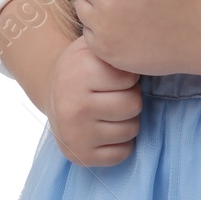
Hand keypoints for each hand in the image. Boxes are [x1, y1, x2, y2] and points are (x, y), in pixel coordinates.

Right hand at [46, 34, 141, 167]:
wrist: (52, 91)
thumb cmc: (83, 65)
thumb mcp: (93, 46)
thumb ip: (116, 43)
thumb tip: (148, 52)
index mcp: (79, 74)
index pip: (130, 78)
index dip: (129, 75)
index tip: (116, 74)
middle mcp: (74, 107)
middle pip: (133, 105)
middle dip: (131, 97)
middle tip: (116, 93)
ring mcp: (76, 135)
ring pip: (131, 130)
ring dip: (128, 120)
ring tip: (111, 109)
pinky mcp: (81, 157)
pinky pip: (123, 153)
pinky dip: (122, 142)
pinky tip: (108, 128)